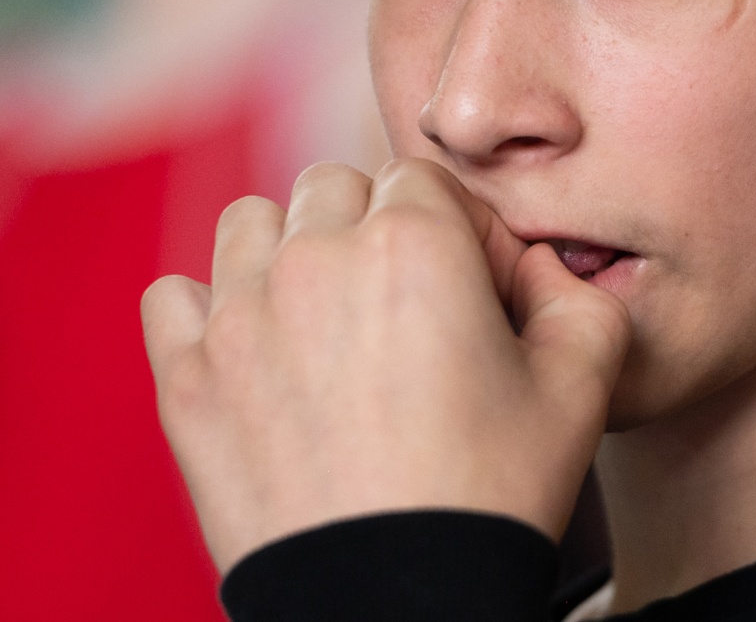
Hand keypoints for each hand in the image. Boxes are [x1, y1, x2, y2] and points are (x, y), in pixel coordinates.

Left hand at [141, 158, 631, 571]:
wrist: (394, 608)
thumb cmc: (490, 498)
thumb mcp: (582, 386)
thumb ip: (574, 294)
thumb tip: (532, 266)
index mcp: (413, 243)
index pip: (423, 177)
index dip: (456, 229)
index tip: (471, 293)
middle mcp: (315, 259)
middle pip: (335, 188)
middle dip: (373, 230)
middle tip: (404, 312)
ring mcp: (238, 316)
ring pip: (251, 225)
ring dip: (288, 253)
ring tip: (325, 324)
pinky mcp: (186, 379)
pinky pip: (173, 295)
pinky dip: (209, 311)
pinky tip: (255, 353)